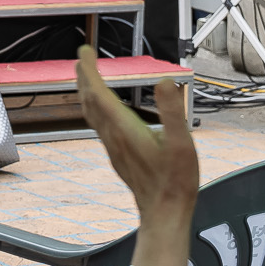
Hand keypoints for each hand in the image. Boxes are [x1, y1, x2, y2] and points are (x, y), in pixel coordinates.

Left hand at [76, 45, 198, 227]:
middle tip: (83, 58)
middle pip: (90, 102)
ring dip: (87, 92)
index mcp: (125, 129)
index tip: (85, 52)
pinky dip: (95, 108)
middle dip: (84, 77)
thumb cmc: (175, 181)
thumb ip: (172, 111)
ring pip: (91, 114)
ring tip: (88, 77)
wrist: (165, 214)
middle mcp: (113, 137)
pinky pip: (98, 125)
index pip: (99, 93)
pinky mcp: (117, 156)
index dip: (89, 71)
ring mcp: (113, 148)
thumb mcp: (182, 144)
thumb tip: (164, 82)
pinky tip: (103, 110)